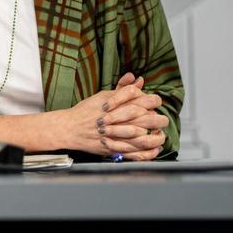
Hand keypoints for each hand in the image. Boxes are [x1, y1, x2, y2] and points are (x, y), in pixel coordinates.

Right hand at [52, 78, 168, 159]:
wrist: (69, 128)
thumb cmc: (86, 111)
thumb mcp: (103, 96)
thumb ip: (122, 89)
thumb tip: (137, 78)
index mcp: (113, 103)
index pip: (138, 97)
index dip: (151, 100)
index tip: (156, 102)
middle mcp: (113, 118)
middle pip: (142, 117)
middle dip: (157, 119)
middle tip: (163, 120)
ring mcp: (112, 135)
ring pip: (140, 137)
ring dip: (154, 137)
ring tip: (160, 135)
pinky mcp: (111, 149)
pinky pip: (133, 153)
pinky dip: (147, 152)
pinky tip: (154, 149)